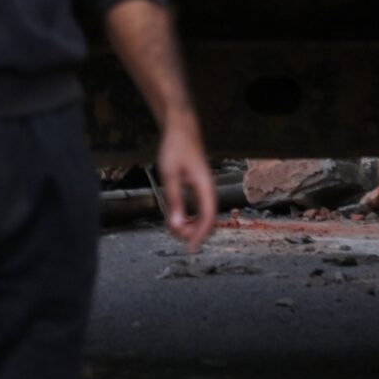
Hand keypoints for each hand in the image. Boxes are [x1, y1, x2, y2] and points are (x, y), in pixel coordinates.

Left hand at [155, 114, 217, 251]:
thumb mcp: (169, 174)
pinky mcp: (199, 188)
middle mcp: (209, 191)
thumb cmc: (175, 148)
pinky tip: (176, 219)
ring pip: (203, 217)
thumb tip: (174, 224)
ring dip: (190, 226)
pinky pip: (198, 209)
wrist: (181, 129)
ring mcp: (205, 190)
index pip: (207, 219)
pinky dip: (189, 218)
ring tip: (173, 229)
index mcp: (206, 188)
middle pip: (207, 221)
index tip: (188, 250)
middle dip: (192, 233)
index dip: (198, 236)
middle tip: (173, 235)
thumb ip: (173, 199)